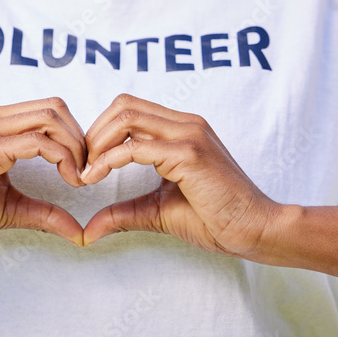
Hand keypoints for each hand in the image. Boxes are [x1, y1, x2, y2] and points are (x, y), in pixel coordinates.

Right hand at [0, 98, 86, 245]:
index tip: (81, 172)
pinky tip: (67, 181)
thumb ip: (44, 212)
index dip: (73, 137)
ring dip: (75, 147)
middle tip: (85, 174)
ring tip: (77, 179)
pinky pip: (36, 142)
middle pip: (55, 108)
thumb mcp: (8, 206)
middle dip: (80, 139)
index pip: (48, 111)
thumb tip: (80, 232)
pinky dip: (63, 159)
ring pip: (50, 118)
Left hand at [81, 95, 281, 257]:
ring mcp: (188, 134)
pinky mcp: (189, 153)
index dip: (100, 132)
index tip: (87, 165)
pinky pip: (135, 147)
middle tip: (82, 166)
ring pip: (126, 116)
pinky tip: (97, 178)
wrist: (256, 231)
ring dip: (97, 142)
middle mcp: (185, 123)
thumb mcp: (158, 211)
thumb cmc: (216, 220)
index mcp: (181, 129)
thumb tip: (88, 231)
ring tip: (87, 172)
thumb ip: (124, 212)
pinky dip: (108, 160)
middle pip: (122, 105)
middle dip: (93, 133)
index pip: (128, 109)